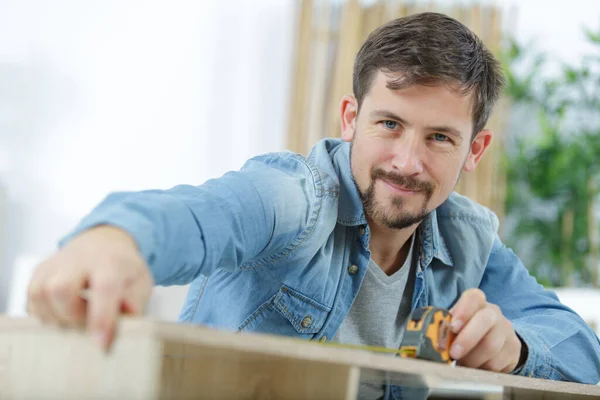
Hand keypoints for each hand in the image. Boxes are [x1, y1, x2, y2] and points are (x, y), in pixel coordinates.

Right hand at [26, 225, 153, 350]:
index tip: (101, 343)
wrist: (104, 242)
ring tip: (73, 319)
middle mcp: (80, 259)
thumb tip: (128, 319)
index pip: (105, 288)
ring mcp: (56, 263)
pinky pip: (31, 297)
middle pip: (61, 289)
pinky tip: (60, 314)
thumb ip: (135, 302)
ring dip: (55, 317)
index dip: (102, 317)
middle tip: (85, 324)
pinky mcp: (40, 270)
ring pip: (40, 294)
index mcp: (111, 262)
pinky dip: (43, 313)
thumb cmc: (123, 268)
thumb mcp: (140, 282)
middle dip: (71, 316)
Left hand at [449, 288, 522, 372]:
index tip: (453, 327)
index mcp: (477, 302)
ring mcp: (506, 330)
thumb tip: (430, 337)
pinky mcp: (514, 349)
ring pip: (491, 346)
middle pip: (484, 321)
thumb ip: (446, 327)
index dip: (463, 311)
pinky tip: (475, 367)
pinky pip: (497, 363)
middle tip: (453, 353)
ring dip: (472, 359)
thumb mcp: (456, 324)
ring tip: (462, 363)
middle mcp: (493, 313)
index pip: (473, 298)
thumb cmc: (467, 330)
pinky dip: (481, 369)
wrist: (498, 341)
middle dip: (467, 339)